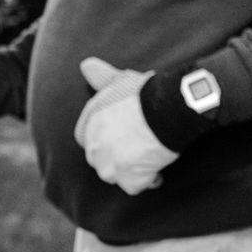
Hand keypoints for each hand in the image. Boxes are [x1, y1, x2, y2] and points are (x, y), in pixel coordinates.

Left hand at [76, 58, 175, 195]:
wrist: (165, 109)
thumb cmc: (145, 93)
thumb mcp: (120, 80)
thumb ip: (101, 77)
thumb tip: (85, 64)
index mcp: (89, 123)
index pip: (86, 140)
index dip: (105, 140)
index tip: (122, 137)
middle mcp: (94, 146)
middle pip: (101, 160)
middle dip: (117, 157)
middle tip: (139, 148)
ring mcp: (109, 165)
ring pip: (115, 175)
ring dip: (130, 171)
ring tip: (148, 159)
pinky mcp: (128, 179)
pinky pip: (135, 187)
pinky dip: (147, 181)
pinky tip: (157, 170)